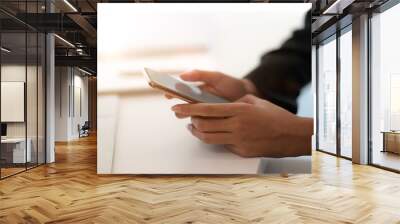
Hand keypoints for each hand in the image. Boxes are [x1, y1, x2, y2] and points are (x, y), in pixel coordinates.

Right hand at [166, 70, 257, 117]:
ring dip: (191, 116)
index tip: (166, 94)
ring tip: (195, 113)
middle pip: (182, 108)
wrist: (247, 95)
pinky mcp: (213, 123)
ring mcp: (204, 114)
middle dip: (179, 108)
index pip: (178, 93)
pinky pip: (203, 125)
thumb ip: (200, 74)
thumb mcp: (216, 77)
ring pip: (191, 117)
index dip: (170, 93)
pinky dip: (202, 124)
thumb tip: (182, 75)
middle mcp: (197, 104)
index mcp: (195, 91)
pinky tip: (205, 121)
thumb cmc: (230, 84)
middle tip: (178, 107)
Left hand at [171, 94, 312, 157]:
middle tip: (184, 117)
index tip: (177, 107)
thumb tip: (217, 106)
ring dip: (196, 132)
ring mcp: (238, 141)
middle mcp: (236, 126)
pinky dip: (213, 138)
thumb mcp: (254, 101)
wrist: (291, 135)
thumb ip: (234, 103)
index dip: (189, 109)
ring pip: (208, 138)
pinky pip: (221, 145)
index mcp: (239, 110)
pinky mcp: (241, 151)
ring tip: (193, 127)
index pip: (207, 109)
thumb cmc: (274, 116)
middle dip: (190, 120)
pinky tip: (211, 134)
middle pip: (203, 125)